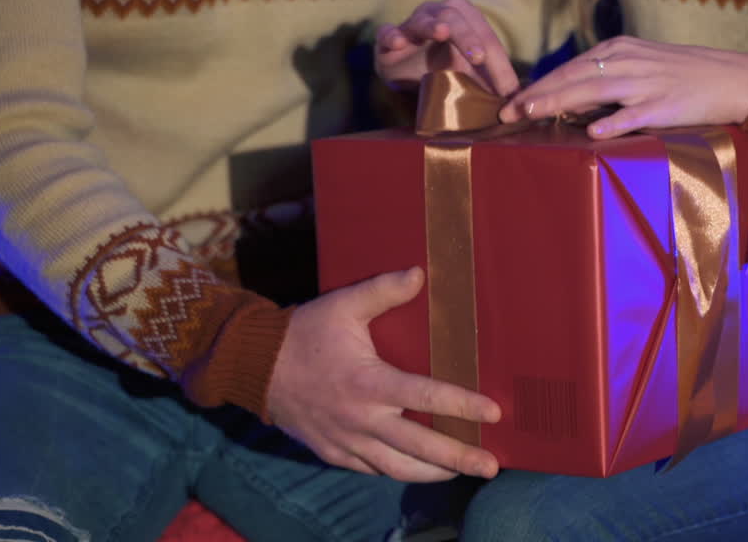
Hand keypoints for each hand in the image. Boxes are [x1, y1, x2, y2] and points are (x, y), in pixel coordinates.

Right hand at [267, 268, 501, 481]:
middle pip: (419, 447)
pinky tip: (421, 470)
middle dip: (459, 458)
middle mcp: (360, 419)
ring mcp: (345, 441)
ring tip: (464, 471)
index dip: (462, 405)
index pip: (425, 396)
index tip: (494, 413)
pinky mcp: (333, 453)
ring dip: (433, 473)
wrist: (253, 366)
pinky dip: (399, 471)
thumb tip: (420, 273)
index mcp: (367, 383)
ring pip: (398, 467)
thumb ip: (383, 290)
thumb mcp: (342, 305)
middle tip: (492, 465)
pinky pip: (372, 470)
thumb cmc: (302, 333)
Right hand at [375, 0, 518, 96]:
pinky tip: (398, 43)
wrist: (404, 69)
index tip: (508, 90)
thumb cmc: (443, 67)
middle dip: (469, 37)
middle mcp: (438, 13)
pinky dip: (392, 36)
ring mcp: (412, 23)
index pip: (486, 38)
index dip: (499, 63)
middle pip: (456, 18)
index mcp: (464, 18)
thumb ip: (491, 82)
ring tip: (442, 33)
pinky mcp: (388, 38)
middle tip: (480, 58)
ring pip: (423, 20)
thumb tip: (519, 101)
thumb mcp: (470, 74)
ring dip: (433, 25)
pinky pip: (388, 33)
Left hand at [498, 36, 747, 137]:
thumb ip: (607, 77)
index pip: (570, 68)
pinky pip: (634, 114)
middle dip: (537, 95)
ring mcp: (646, 83)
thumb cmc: (684, 75)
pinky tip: (592, 132)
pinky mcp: (665, 105)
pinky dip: (613, 122)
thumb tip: (570, 97)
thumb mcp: (641, 65)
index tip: (511, 102)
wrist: (731, 78)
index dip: (539, 85)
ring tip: (532, 114)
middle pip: (574, 77)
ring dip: (560, 103)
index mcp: (619, 50)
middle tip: (507, 112)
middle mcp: (628, 62)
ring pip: (595, 91)